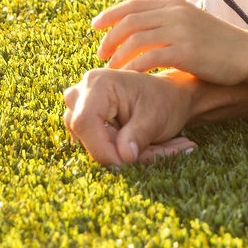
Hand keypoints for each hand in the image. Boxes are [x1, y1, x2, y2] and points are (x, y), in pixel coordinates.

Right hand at [61, 66, 199, 167]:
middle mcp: (82, 92)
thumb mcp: (156, 118)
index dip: (100, 148)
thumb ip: (138, 136)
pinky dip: (114, 150)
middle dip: (112, 150)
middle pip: (83, 133)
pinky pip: (91, 143)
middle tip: (146, 151)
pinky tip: (136, 143)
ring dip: (115, 150)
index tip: (124, 164)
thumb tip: (124, 157)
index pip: (85, 122)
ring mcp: (79, 105)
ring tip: (146, 144)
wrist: (168, 97)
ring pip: (87, 141)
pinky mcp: (83, 119)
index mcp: (99, 83)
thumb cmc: (164, 101)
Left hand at [93, 0, 247, 88]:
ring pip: (135, 40)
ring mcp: (180, 31)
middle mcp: (175, 13)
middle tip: (100, 54)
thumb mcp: (192, 23)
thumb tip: (142, 29)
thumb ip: (169, 22)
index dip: (110, 14)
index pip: (133, 4)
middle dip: (110, 38)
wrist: (247, 54)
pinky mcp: (186, 51)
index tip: (95, 27)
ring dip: (118, 56)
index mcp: (174, 4)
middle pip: (129, 21)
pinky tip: (128, 78)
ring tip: (112, 69)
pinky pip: (149, 58)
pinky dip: (134, 68)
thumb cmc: (219, 44)